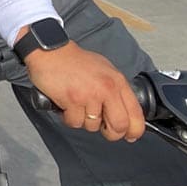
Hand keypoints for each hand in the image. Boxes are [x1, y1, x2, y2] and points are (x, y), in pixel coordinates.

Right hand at [22, 40, 144, 142]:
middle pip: (119, 127)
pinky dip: (68, 117)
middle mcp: (107, 89)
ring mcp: (89, 95)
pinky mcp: (72, 100)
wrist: (50, 50)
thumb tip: (125, 114)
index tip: (128, 135)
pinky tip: (66, 105)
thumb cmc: (75, 61)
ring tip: (77, 105)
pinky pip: (74, 122)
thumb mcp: (104, 70)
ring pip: (93, 126)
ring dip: (83, 120)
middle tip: (101, 126)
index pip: (136, 115)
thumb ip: (116, 90)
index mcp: (117, 82)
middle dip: (110, 132)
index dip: (134, 131)